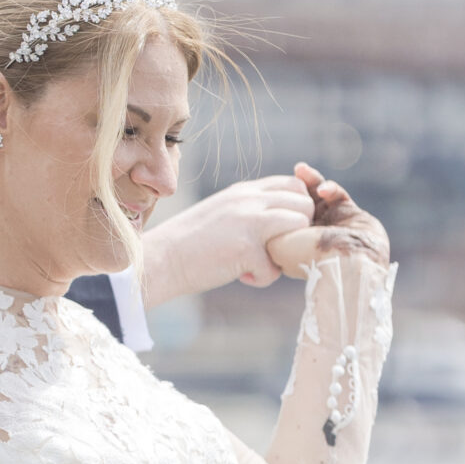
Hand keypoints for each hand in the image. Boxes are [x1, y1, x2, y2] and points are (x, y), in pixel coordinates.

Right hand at [138, 173, 315, 302]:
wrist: (161, 260)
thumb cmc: (189, 243)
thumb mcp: (222, 212)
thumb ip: (249, 209)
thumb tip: (280, 221)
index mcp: (244, 191)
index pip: (292, 185)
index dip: (299, 208)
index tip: (287, 230)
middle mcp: (249, 200)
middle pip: (303, 204)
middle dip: (300, 230)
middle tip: (278, 249)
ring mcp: (249, 222)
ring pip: (299, 228)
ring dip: (288, 251)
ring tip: (263, 262)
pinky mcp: (246, 249)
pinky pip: (275, 268)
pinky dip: (262, 278)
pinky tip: (241, 276)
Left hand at [264, 163, 389, 278]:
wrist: (347, 263)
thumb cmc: (308, 255)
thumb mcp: (275, 246)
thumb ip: (264, 229)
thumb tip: (258, 217)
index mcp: (293, 242)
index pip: (279, 217)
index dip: (274, 203)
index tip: (267, 191)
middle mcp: (311, 232)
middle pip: (297, 203)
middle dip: (290, 189)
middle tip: (285, 177)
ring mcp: (330, 222)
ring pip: (316, 195)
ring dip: (308, 181)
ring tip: (300, 170)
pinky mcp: (349, 213)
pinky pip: (337, 194)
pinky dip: (329, 188)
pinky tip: (322, 188)